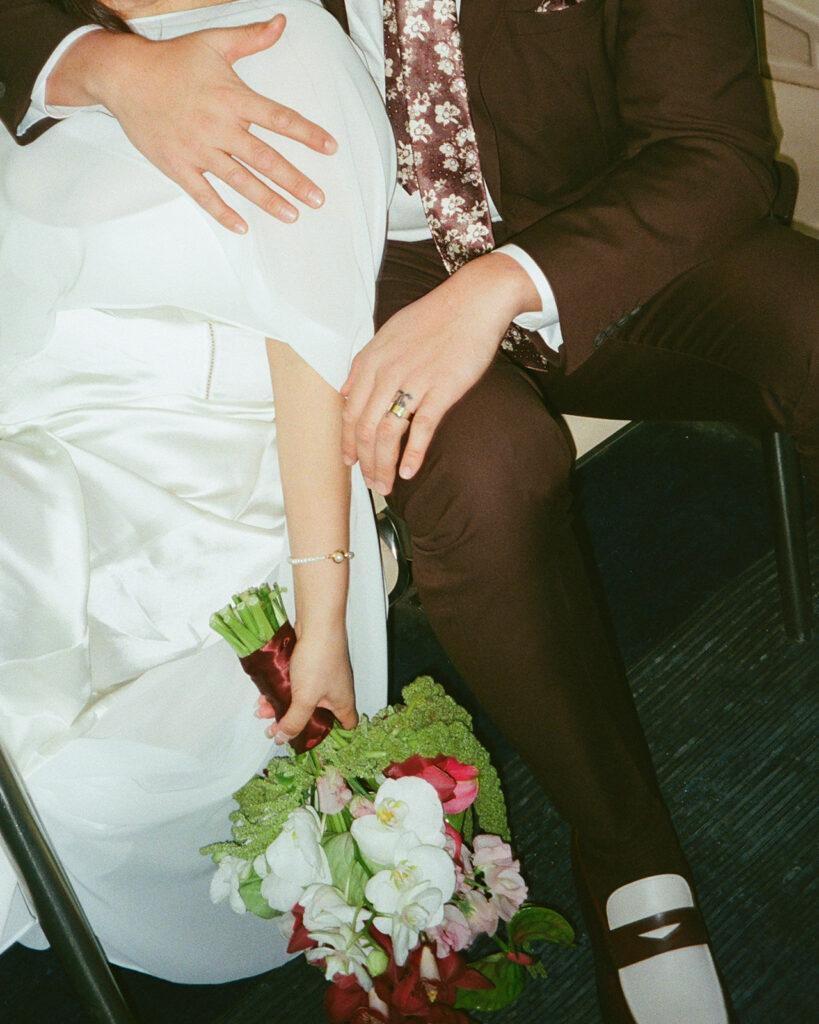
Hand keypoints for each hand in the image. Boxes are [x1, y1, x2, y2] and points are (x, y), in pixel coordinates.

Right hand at [48, 17, 336, 232]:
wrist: (122, 76)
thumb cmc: (172, 60)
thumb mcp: (213, 43)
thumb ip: (251, 38)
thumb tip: (282, 23)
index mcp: (231, 98)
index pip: (278, 118)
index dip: (307, 133)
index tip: (331, 148)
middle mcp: (218, 127)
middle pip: (265, 158)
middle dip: (294, 180)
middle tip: (319, 199)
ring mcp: (197, 149)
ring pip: (240, 180)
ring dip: (268, 200)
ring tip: (293, 215)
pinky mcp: (177, 165)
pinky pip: (203, 194)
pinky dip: (222, 212)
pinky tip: (242, 227)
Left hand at [265, 623, 356, 743]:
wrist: (316, 622)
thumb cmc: (319, 658)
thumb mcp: (304, 698)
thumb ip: (294, 721)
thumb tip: (284, 739)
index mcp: (343, 702)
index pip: (348, 725)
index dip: (333, 734)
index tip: (311, 738)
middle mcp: (336, 690)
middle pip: (317, 714)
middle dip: (294, 720)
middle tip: (275, 726)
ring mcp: (325, 675)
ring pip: (303, 698)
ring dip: (284, 705)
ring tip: (263, 709)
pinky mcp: (313, 663)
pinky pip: (298, 683)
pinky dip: (284, 689)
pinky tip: (266, 692)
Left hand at [341, 252, 540, 493]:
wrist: (473, 301)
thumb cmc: (434, 317)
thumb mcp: (389, 333)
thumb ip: (365, 363)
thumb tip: (346, 390)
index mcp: (372, 360)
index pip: (350, 411)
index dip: (348, 442)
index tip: (351, 462)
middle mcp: (387, 372)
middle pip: (365, 428)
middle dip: (364, 462)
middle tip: (370, 483)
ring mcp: (414, 381)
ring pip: (387, 433)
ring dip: (383, 465)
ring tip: (385, 485)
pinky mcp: (442, 388)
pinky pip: (421, 428)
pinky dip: (413, 455)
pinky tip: (408, 473)